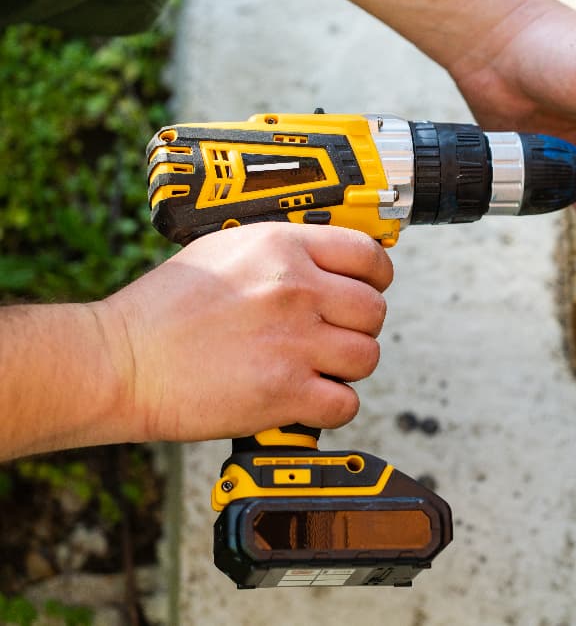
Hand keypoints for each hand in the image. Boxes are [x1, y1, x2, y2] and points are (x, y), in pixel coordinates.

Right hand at [98, 223, 392, 442]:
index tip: (367, 288)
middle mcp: (296, 289)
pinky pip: (346, 403)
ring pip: (367, 356)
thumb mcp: (226, 250)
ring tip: (311, 367)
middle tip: (327, 336)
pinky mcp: (286, 391)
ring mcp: (295, 341)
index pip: (368, 255)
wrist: (121, 362)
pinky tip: (302, 398)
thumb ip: (284, 254)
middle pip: (373, 311)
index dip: (375, 277)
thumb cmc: (163, 310)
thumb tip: (331, 267)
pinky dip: (330, 407)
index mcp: (282, 247)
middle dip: (356, 327)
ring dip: (345, 367)